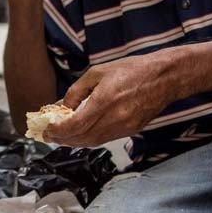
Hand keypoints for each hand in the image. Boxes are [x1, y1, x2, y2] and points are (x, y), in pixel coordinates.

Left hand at [45, 52, 179, 146]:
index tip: (46, 129)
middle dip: (62, 138)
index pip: (75, 125)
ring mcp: (124, 127)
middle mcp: (114, 117)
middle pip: (81, 138)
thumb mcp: (98, 72)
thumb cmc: (133, 70)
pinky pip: (104, 139)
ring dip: (74, 141)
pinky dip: (88, 139)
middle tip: (48, 135)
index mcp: (105, 100)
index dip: (57, 130)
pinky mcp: (130, 131)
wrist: (164, 77)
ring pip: (92, 142)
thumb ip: (77, 90)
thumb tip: (61, 106)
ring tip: (61, 136)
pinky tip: (80, 133)